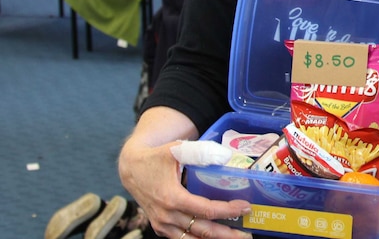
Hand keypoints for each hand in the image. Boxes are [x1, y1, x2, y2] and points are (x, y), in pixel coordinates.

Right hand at [119, 108, 252, 238]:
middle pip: (203, 230)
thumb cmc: (156, 157)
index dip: (228, 210)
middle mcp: (167, 216)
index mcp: (172, 197)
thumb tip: (225, 156)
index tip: (245, 207)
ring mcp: (163, 224)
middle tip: (247, 236)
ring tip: (234, 238)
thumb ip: (200, 152)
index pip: (206, 210)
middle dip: (227, 234)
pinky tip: (214, 237)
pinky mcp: (160, 227)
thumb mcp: (176, 150)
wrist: (131, 168)